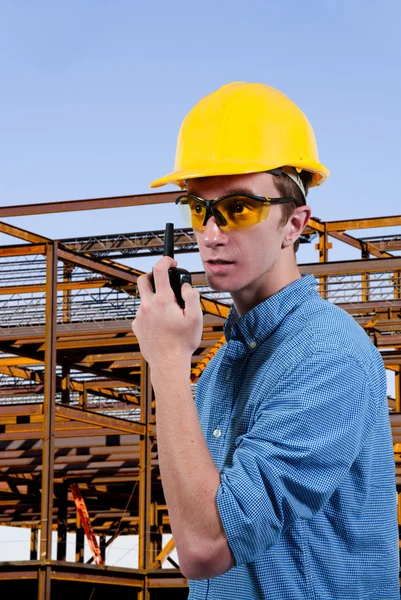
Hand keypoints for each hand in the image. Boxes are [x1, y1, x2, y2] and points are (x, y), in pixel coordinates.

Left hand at [132, 256, 202, 370]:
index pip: (159, 270)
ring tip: (169, 311)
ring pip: (144, 298)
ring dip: (155, 297)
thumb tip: (185, 286)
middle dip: (153, 274)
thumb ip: (192, 296)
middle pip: (143, 279)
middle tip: (164, 279)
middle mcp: (147, 305)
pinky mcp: (136, 326)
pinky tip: (162, 324)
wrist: (167, 364)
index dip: (166, 261)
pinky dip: (151, 313)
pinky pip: (142, 313)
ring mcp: (139, 316)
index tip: (172, 262)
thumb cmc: (183, 343)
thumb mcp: (196, 317)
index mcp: (162, 300)